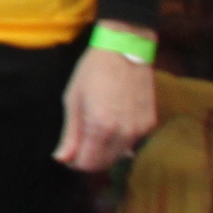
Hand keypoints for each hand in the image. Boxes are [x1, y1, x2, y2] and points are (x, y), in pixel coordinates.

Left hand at [57, 46, 155, 173]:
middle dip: (89, 159)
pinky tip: (111, 123)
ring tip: (93, 131)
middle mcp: (123, 133)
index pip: (87, 164)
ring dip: (104, 151)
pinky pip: (131, 142)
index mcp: (100, 127)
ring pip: (119, 156)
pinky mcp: (150, 123)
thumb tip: (62, 159)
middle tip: (79, 144)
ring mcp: (139, 129)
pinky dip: (119, 141)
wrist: (126, 48)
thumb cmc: (94, 71)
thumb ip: (70, 134)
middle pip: (104, 164)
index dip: (74, 162)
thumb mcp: (73, 99)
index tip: (69, 153)